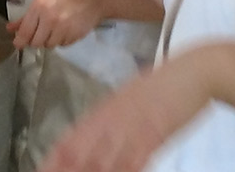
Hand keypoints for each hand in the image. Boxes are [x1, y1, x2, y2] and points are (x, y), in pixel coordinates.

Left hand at [9, 0, 108, 49]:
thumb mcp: (43, 1)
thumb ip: (26, 17)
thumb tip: (10, 29)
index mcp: (39, 7)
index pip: (25, 31)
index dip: (20, 40)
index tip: (18, 44)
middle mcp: (50, 18)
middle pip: (36, 42)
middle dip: (36, 40)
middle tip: (40, 33)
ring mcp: (63, 28)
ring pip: (49, 45)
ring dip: (49, 40)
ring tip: (55, 29)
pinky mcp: (74, 36)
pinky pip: (62, 45)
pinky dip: (61, 41)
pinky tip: (65, 30)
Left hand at [40, 46, 218, 171]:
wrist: (191, 72)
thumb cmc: (159, 86)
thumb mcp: (125, 100)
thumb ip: (107, 119)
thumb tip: (88, 135)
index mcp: (102, 112)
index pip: (70, 140)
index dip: (54, 160)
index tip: (43, 170)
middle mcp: (111, 120)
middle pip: (81, 153)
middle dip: (68, 170)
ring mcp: (132, 126)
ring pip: (105, 160)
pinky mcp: (155, 132)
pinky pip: (136, 157)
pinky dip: (127, 168)